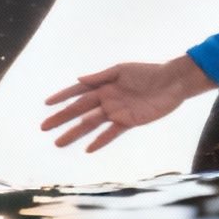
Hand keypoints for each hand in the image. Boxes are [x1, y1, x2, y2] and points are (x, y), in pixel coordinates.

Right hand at [40, 57, 214, 152]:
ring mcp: (116, 112)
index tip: (47, 104)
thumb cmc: (148, 72)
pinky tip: (88, 149)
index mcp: (103, 86)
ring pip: (90, 124)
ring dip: (74, 133)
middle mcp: (106, 100)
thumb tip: (79, 80)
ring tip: (59, 142)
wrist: (173, 82)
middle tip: (44, 127)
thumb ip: (100, 76)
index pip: (77, 92)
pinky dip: (100, 141)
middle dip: (61, 118)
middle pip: (79, 110)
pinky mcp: (128, 122)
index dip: (62, 97)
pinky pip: (111, 133)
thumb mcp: (122, 70)